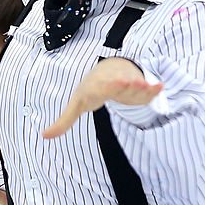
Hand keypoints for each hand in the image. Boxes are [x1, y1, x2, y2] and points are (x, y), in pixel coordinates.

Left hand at [42, 58, 162, 138]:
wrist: (108, 68)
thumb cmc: (90, 91)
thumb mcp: (75, 105)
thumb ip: (63, 122)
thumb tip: (44, 136)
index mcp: (96, 88)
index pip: (101, 87)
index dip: (108, 86)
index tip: (115, 84)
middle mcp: (112, 83)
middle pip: (120, 84)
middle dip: (126, 84)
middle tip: (133, 83)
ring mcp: (126, 83)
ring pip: (134, 86)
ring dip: (142, 87)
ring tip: (150, 86)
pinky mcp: (137, 87)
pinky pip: (145, 89)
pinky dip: (152, 88)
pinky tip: (160, 86)